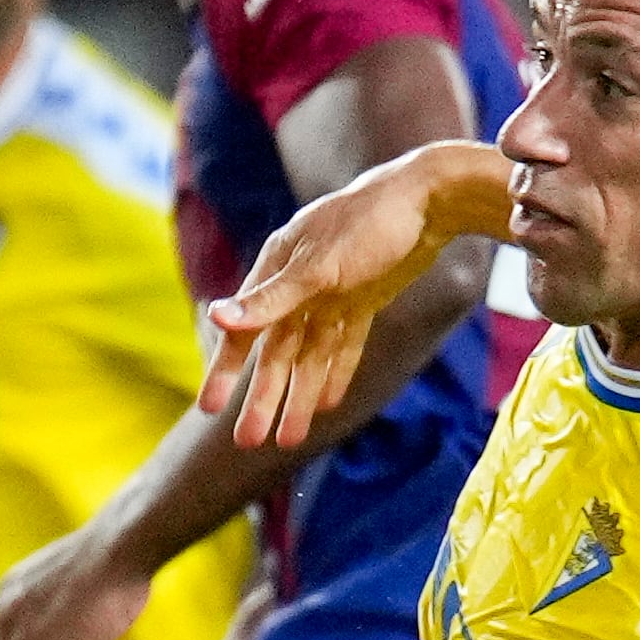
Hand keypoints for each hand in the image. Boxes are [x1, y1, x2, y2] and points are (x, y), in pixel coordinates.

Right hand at [193, 149, 467, 447]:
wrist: (430, 199)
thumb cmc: (368, 224)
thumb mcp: (317, 267)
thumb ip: (270, 299)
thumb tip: (216, 319)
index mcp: (278, 269)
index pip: (245, 331)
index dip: (226, 369)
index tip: (209, 408)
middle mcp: (299, 285)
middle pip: (276, 352)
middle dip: (263, 396)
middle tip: (246, 441)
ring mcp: (332, 293)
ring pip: (309, 355)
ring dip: (298, 396)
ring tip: (289, 439)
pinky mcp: (364, 299)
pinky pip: (344, 344)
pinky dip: (336, 372)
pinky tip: (327, 403)